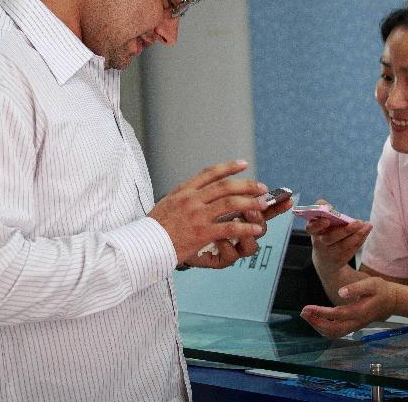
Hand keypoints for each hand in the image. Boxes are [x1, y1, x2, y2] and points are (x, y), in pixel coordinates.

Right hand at [149, 160, 268, 263]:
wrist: (143, 243)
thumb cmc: (153, 227)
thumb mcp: (166, 203)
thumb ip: (183, 196)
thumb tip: (196, 191)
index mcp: (184, 190)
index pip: (210, 173)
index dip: (229, 167)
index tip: (243, 164)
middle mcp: (192, 199)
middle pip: (225, 186)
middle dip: (247, 185)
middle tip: (261, 187)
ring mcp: (197, 215)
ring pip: (230, 203)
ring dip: (250, 202)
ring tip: (263, 205)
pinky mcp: (202, 232)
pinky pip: (229, 228)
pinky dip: (245, 227)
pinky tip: (255, 229)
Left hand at [300, 276, 397, 338]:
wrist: (393, 300)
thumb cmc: (381, 290)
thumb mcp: (371, 284)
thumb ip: (356, 288)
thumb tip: (340, 292)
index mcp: (360, 312)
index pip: (336, 315)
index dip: (320, 313)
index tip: (307, 308)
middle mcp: (357, 322)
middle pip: (333, 329)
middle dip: (316, 322)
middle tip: (303, 312)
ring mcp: (355, 326)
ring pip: (334, 333)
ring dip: (318, 326)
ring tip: (307, 315)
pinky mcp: (354, 326)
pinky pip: (337, 332)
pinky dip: (324, 328)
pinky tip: (317, 319)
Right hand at [307, 202, 371, 278]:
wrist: (325, 259)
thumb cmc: (323, 233)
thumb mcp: (320, 223)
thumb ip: (323, 212)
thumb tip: (329, 207)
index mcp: (313, 232)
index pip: (311, 228)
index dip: (318, 225)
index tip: (327, 220)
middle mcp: (320, 243)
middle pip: (330, 238)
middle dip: (345, 230)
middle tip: (358, 222)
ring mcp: (330, 252)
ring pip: (344, 245)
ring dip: (357, 235)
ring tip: (368, 225)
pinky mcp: (341, 259)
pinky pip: (352, 248)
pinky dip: (361, 239)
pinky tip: (366, 230)